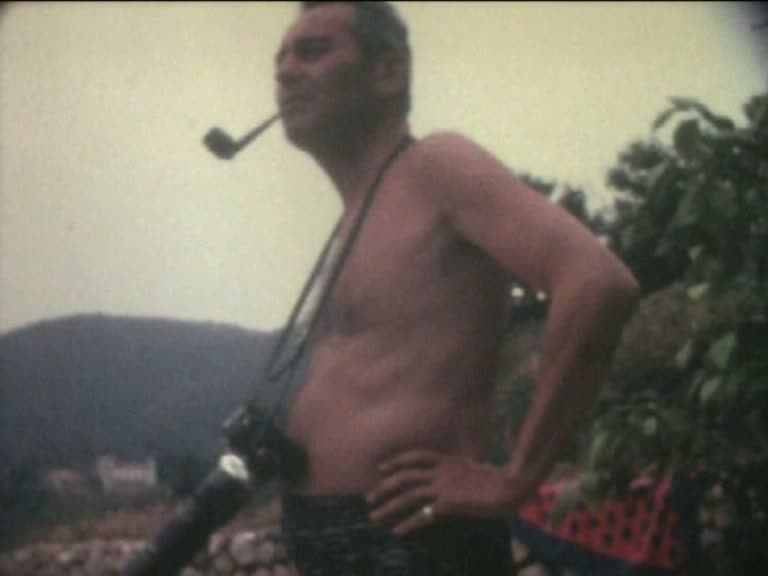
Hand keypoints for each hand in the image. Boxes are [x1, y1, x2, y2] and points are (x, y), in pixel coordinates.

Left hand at [365, 449, 534, 535]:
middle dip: (384, 486)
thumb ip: (460, 471)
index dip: (395, 461)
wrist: (510, 487)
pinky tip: (396, 531)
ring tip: (374, 516)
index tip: (381, 467)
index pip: (414, 456)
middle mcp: (441, 471)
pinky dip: (407, 523)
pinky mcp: (448, 504)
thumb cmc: (499, 480)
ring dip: (388, 506)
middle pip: (404, 476)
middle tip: (368, 496)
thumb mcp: (474, 469)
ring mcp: (443, 487)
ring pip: (408, 495)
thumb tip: (454, 477)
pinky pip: (422, 515)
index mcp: (447, 460)